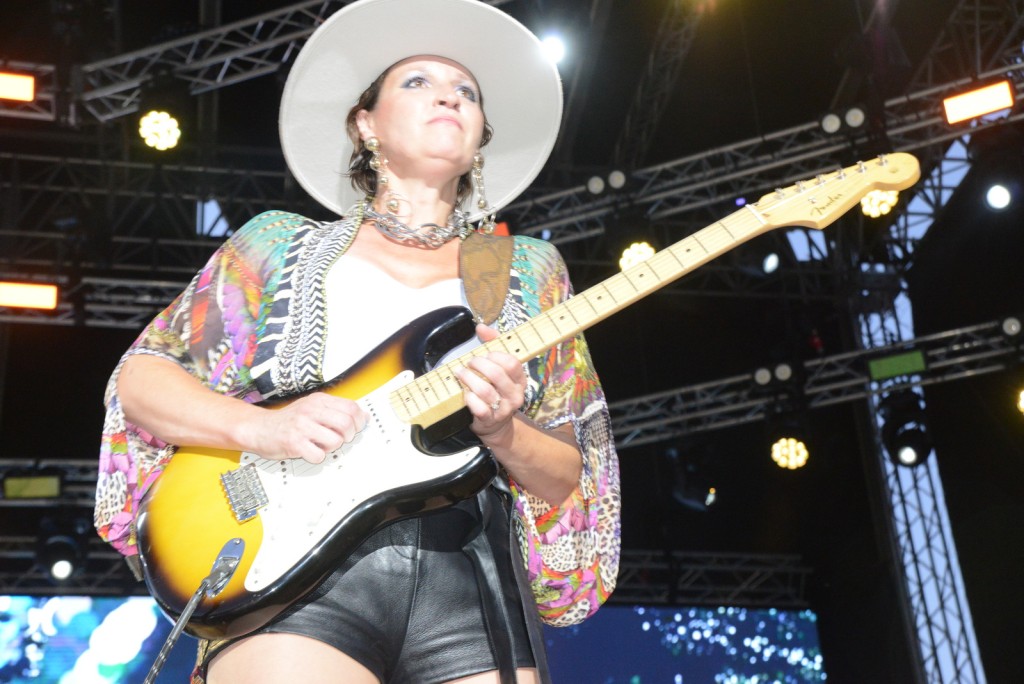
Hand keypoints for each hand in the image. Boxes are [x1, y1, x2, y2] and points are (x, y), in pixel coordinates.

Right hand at [247, 392, 366, 463]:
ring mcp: (302, 426)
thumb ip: (336, 410)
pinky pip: (319, 455)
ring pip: (335, 441)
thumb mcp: (312, 407)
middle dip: (348, 436)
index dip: (358, 421)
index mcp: (318, 400)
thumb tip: (364, 416)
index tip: (355, 428)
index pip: (351, 407)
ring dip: (332, 447)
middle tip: (340, 439)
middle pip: (346, 424)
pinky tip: (309, 451)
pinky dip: (317, 457)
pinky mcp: (294, 443)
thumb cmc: (288, 421)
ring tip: (321, 445)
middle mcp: (310, 410)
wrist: (258, 428)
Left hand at [456, 324, 526, 444]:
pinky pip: (479, 408)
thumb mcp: (498, 367)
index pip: (512, 363)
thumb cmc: (495, 390)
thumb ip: (493, 345)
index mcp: (520, 380)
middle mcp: (515, 395)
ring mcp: (503, 409)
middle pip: (497, 374)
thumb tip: (481, 327)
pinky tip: (465, 393)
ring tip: (461, 374)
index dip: (495, 356)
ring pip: (485, 391)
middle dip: (479, 365)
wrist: (495, 425)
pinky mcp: (490, 420)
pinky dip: (469, 398)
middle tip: (469, 363)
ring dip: (469, 379)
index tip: (485, 354)